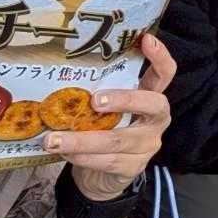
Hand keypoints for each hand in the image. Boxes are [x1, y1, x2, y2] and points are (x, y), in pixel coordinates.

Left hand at [51, 33, 175, 206]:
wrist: (101, 177)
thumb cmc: (101, 133)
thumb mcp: (103, 112)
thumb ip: (96, 97)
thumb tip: (62, 77)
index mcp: (150, 99)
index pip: (164, 75)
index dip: (160, 57)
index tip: (147, 40)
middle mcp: (155, 120)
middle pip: (154, 104)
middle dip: (125, 99)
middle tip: (94, 100)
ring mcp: (148, 145)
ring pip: (118, 141)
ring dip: (83, 140)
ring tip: (53, 140)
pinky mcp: (134, 168)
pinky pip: (108, 162)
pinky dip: (83, 157)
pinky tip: (65, 154)